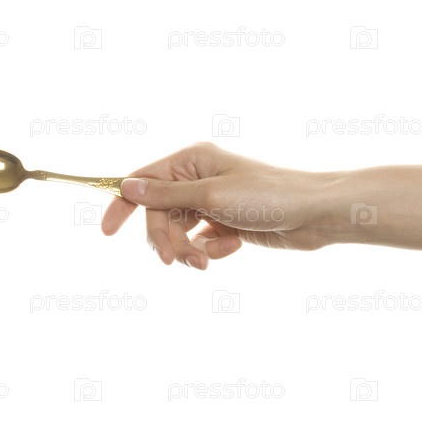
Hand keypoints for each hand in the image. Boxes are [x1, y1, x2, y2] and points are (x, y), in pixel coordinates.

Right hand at [102, 142, 335, 269]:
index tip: (107, 233)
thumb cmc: (267, 196)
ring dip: (188, 249)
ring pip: (178, 232)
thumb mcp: (211, 196)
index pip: (142, 181)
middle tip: (175, 261)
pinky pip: (200, 241)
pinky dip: (210, 249)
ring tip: (208, 261)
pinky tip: (232, 247)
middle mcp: (196, 178)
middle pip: (159, 214)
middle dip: (166, 239)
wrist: (314, 216)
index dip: (122, 205)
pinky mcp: (224, 222)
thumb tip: (127, 186)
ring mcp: (210, 201)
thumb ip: (166, 196)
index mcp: (190, 161)